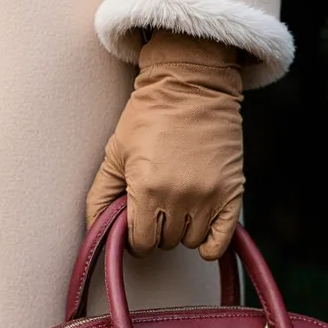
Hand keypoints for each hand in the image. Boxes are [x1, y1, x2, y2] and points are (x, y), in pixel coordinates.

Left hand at [86, 29, 244, 259]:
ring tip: (177, 205)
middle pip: (165, 242)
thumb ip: (100, 196)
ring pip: (191, 241)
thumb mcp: (115, 153)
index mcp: (147, 187)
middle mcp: (179, 196)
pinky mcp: (232, 192)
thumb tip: (96, 233)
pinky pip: (220, 242)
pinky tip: (200, 226)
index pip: (140, 242)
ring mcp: (209, 196)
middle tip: (156, 205)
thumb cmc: (149, 116)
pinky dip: (210, 243)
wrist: (191, 84)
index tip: (136, 224)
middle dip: (157, 229)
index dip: (134, 237)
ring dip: (181, 230)